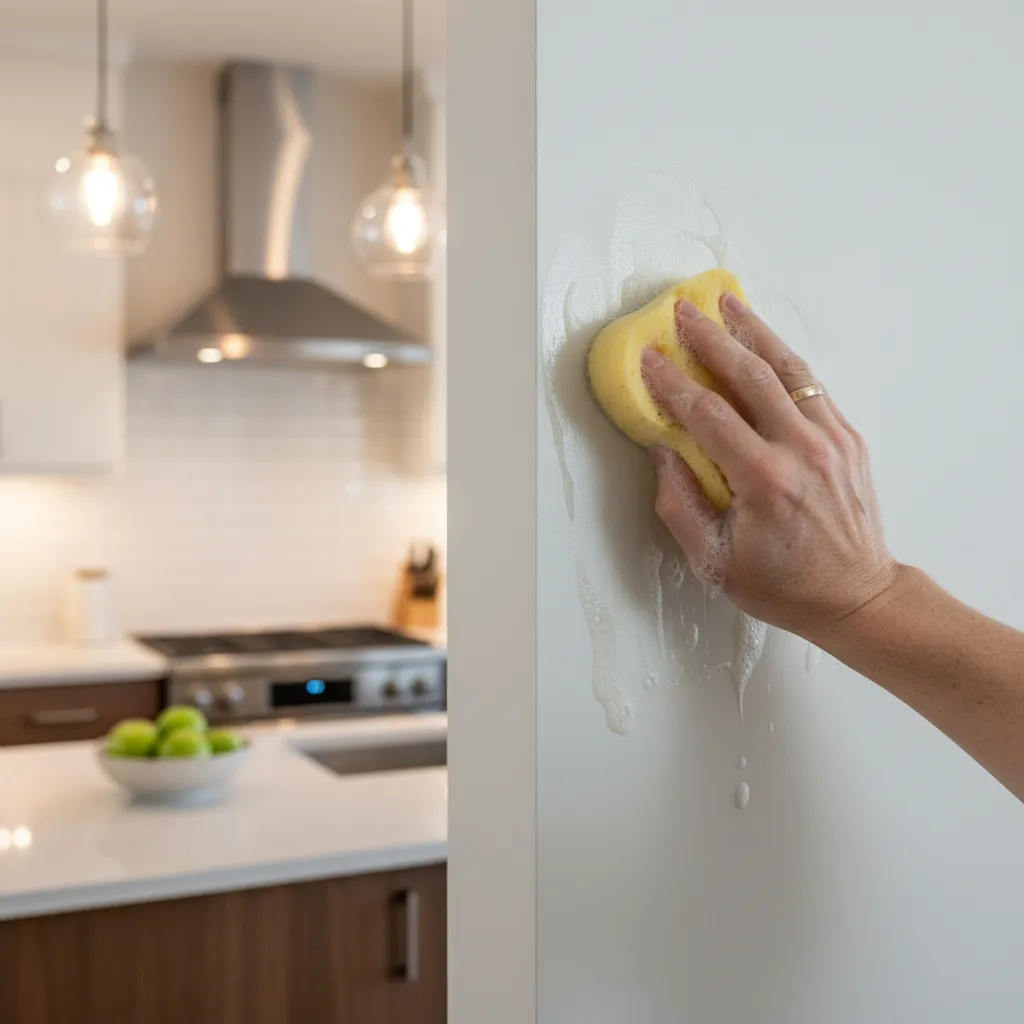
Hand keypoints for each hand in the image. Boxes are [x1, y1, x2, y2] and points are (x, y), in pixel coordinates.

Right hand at [642, 293, 899, 640]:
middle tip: (682, 310)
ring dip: (753, 331)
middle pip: (749, 375)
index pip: (708, 414)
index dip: (673, 383)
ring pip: (787, 369)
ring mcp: (832, 439)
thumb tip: (663, 451)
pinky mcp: (848, 438)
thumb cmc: (782, 586)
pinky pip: (810, 386)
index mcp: (764, 481)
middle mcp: (802, 450)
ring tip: (727, 302)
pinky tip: (762, 343)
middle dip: (711, 338)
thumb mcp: (714, 561)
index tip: (649, 358)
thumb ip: (679, 504)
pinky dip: (782, 358)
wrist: (857, 596)